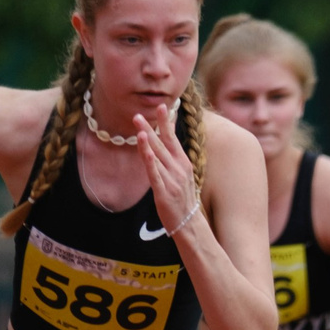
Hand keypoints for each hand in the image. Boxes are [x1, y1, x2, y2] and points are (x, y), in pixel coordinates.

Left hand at [133, 106, 198, 238]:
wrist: (190, 224)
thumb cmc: (184, 200)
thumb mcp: (182, 176)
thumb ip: (173, 160)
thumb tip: (166, 146)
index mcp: (183, 163)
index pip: (173, 138)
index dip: (167, 122)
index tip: (163, 106)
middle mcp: (179, 168)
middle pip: (163, 144)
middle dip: (152, 127)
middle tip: (139, 114)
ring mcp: (172, 180)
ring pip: (158, 156)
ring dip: (148, 140)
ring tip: (139, 126)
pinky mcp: (163, 192)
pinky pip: (155, 173)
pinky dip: (150, 160)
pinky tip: (145, 150)